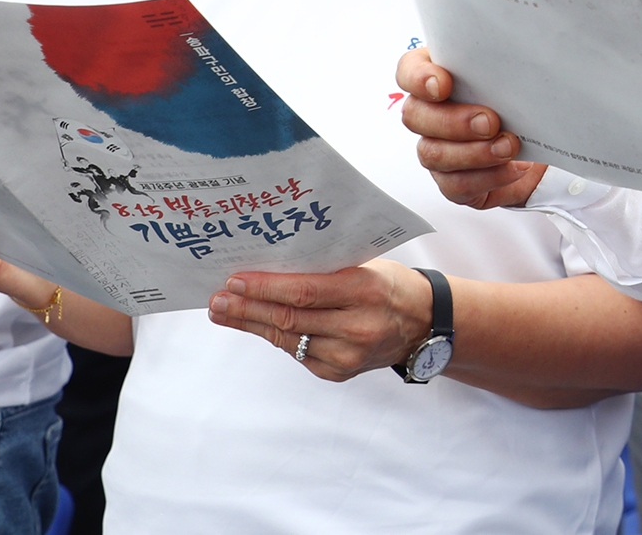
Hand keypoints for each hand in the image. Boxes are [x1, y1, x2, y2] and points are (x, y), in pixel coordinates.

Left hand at [207, 258, 432, 381]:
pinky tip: (257, 325)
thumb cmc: (390, 285)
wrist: (424, 324)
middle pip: (289, 318)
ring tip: (224, 313)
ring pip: (287, 339)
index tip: (234, 280)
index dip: (264, 287)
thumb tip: (270, 269)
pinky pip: (298, 353)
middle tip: (216, 300)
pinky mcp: (338, 373)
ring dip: (251, 325)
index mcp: (365, 290)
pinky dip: (276, 337)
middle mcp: (357, 327)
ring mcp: (348, 355)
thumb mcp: (366, 267)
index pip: (304, 291)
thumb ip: (325, 271)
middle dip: (246, 308)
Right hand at [396, 48, 544, 209]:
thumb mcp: (515, 76)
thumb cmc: (520, 102)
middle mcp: (431, 114)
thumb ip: (502, 67)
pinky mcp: (452, 181)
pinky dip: (490, 176)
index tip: (442, 84)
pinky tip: (513, 167)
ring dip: (474, 152)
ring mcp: (437, 149)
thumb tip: (511, 64)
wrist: (540, 142)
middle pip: (416, 116)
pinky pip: (457, 185)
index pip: (409, 71)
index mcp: (439, 77)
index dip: (418, 78)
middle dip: (454, 121)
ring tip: (508, 146)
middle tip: (490, 122)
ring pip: (434, 154)